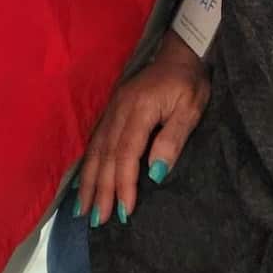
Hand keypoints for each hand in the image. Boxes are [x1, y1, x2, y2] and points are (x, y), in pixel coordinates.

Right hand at [74, 32, 210, 226]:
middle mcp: (119, 110)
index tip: (124, 211)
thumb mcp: (190, 110)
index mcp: (139, 109)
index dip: (123, 184)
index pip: (126, 153)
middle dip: (101, 190)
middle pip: (106, 155)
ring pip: (96, 150)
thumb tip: (155, 174)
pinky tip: (82, 181)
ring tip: (83, 209)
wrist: (178, 52)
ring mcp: (112, 109)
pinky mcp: (111, 110)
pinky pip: (95, 141)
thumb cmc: (189, 83)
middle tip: (97, 220)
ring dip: (89, 181)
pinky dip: (88, 164)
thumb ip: (172, 140)